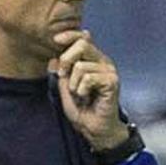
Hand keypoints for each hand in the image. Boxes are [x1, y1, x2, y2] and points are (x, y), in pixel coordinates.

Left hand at [50, 30, 127, 150]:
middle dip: (66, 60)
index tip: (56, 40)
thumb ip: (61, 72)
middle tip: (64, 77)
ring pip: (81, 65)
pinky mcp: (112, 81)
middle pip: (82, 44)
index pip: (82, 38)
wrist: (94, 129)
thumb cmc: (82, 110)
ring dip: (73, 84)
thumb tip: (53, 58)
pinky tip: (86, 97)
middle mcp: (103, 62)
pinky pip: (88, 78)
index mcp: (93, 60)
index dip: (69, 35)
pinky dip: (81, 89)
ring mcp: (109, 71)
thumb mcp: (64, 88)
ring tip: (79, 94)